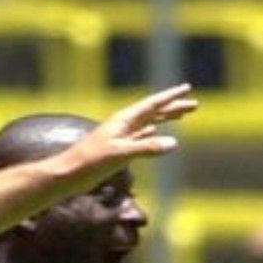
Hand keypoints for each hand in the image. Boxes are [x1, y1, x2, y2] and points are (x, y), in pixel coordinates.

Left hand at [65, 84, 199, 180]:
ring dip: (166, 119)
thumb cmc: (90, 162)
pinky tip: (157, 134)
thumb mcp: (120, 154)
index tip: (187, 88)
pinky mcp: (117, 149)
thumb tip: (174, 143)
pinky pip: (140, 137)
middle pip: (154, 112)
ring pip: (149, 123)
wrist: (68, 174)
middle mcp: (123, 125)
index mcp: (124, 120)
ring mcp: (120, 137)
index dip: (170, 97)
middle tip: (194, 104)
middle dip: (174, 107)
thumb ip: (147, 148)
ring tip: (182, 115)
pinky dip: (152, 134)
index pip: (152, 104)